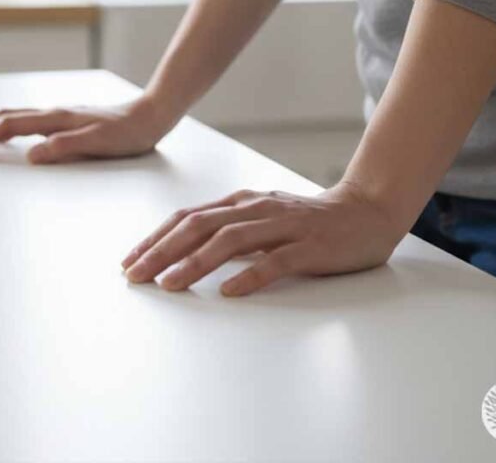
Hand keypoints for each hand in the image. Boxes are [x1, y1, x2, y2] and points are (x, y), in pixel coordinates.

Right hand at [0, 97, 174, 164]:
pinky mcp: (66, 120)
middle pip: (4, 118)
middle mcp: (53, 112)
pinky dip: (7, 129)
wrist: (151, 114)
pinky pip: (26, 122)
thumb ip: (64, 147)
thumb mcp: (99, 143)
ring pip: (14, 118)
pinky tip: (10, 140)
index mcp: (56, 118)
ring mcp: (58, 114)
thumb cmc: (129, 133)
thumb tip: (30, 156)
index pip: (8, 126)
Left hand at [120, 180, 403, 296]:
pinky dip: (250, 275)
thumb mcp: (261, 219)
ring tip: (169, 284)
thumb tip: (184, 249)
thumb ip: (227, 230)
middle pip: (200, 227)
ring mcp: (283, 226)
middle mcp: (256, 209)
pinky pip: (275, 261)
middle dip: (162, 251)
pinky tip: (229, 291)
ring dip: (195, 263)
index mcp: (240, 202)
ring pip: (230, 241)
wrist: (365, 212)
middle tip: (136, 275)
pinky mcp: (309, 247)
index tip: (130, 261)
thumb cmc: (307, 221)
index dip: (156, 238)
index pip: (188, 217)